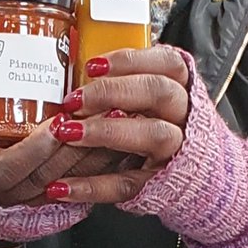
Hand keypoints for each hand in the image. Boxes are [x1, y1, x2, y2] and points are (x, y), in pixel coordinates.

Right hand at [0, 94, 124, 205]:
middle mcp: (19, 191)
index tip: (58, 122)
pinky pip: (94, 181)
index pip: (12, 167)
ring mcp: (45, 196)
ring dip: (103, 148)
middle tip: (104, 107)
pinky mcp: (69, 194)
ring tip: (122, 113)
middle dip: (82, 141)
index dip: (36, 147)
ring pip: (78, 177)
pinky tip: (130, 135)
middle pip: (54, 171)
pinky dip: (113, 159)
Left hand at [40, 46, 190, 203]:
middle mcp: (183, 116)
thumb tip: (73, 75)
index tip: (92, 66)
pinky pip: (127, 185)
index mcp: (179, 89)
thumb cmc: (152, 129)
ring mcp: (175, 152)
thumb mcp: (144, 103)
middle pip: (158, 91)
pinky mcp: (158, 185)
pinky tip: (61, 187)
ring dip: (106, 131)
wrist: (186, 181)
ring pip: (153, 134)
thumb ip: (121, 87)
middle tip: (74, 99)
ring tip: (67, 133)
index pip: (167, 63)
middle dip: (112, 91)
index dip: (131, 60)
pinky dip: (92, 186)